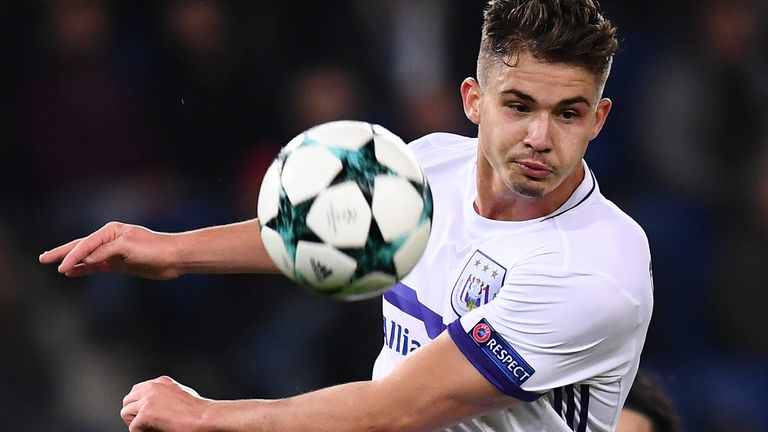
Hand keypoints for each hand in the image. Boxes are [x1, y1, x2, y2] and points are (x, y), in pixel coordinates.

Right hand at [39, 222, 181, 279]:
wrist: (174, 257)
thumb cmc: (154, 248)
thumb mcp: (127, 248)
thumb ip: (105, 253)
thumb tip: (85, 260)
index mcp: (111, 231)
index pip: (86, 244)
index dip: (72, 256)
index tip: (61, 268)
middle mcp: (110, 239)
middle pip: (81, 247)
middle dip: (62, 253)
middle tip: (42, 258)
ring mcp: (114, 252)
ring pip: (87, 258)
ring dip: (72, 262)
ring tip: (54, 265)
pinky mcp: (120, 264)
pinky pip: (97, 267)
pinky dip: (85, 269)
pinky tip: (73, 273)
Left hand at [121, 376, 210, 431]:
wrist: (203, 416)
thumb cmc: (198, 409)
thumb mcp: (180, 392)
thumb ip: (166, 393)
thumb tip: (157, 404)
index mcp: (161, 381)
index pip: (138, 390)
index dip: (139, 403)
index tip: (145, 412)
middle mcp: (152, 387)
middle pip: (128, 399)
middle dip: (133, 411)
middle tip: (143, 422)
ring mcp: (148, 400)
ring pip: (126, 412)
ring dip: (134, 421)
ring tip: (147, 427)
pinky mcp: (146, 414)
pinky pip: (132, 426)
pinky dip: (140, 431)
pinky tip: (153, 430)